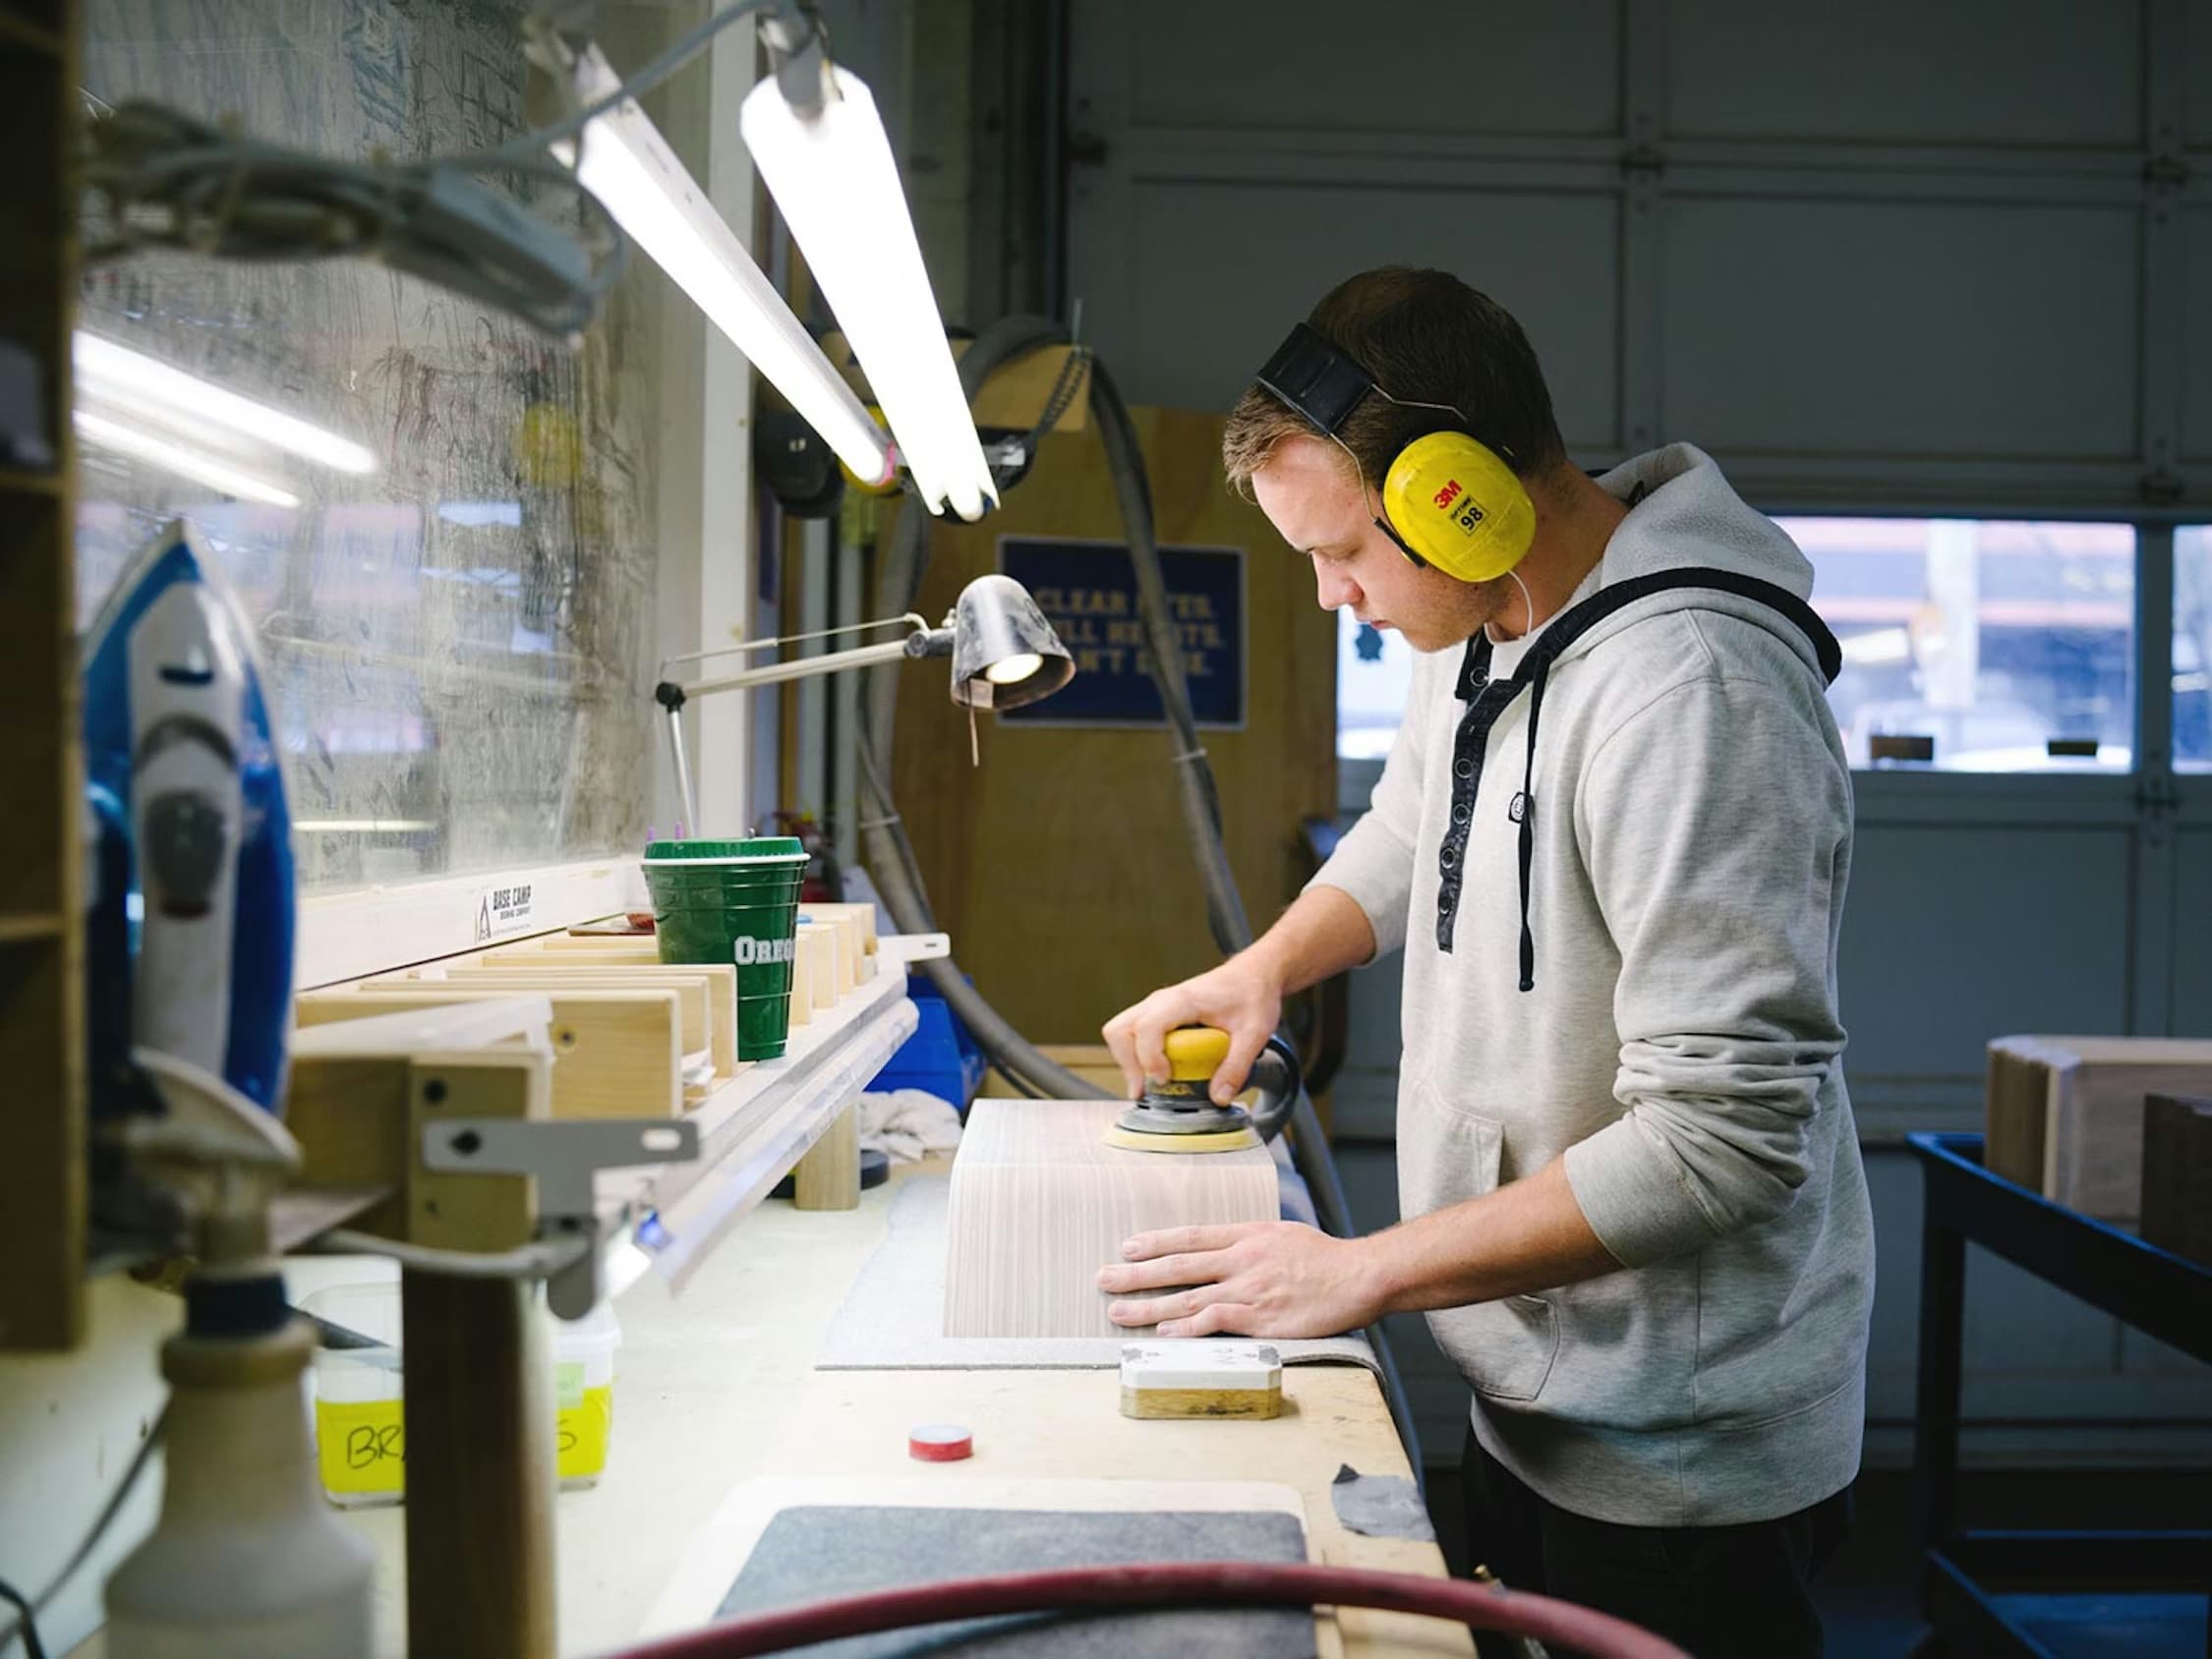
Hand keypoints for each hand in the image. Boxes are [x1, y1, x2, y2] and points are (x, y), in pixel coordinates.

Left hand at [1096, 1221, 1383, 1338]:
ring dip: (1148, 1305)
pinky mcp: (1260, 1318)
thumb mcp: (1282, 1236)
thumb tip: (1225, 1252)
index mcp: (1246, 1236)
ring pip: (1188, 1295)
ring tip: (1118, 1311)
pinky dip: (1185, 1326)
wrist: (1360, 1276)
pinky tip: (1163, 1331)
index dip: (1155, 1242)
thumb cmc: (1326, 1259)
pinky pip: (1214, 1321)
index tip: (1127, 1246)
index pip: (1190, 1237)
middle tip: (1104, 1278)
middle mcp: (1241, 1259)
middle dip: (1136, 1273)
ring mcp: (1248, 1288)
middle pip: (1178, 1265)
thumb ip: (1250, 1244)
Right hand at [1101, 955, 1283, 1103]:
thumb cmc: (1252, 995)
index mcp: (1183, 1001)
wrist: (1253, 976)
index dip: (1149, 1057)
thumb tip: (1218, 1097)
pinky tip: (1158, 1071)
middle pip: (1120, 1030)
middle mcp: (1162, 1001)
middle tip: (1147, 1089)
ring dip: (1128, 1061)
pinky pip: (1132, 1034)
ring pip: (1120, 1032)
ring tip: (1149, 1083)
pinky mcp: (1158, 1014)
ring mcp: (1156, 1006)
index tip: (1165, 1079)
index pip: (1147, 1027)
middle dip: (1128, 1063)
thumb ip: (1236, 1067)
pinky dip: (1136, 1056)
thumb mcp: (1253, 1034)